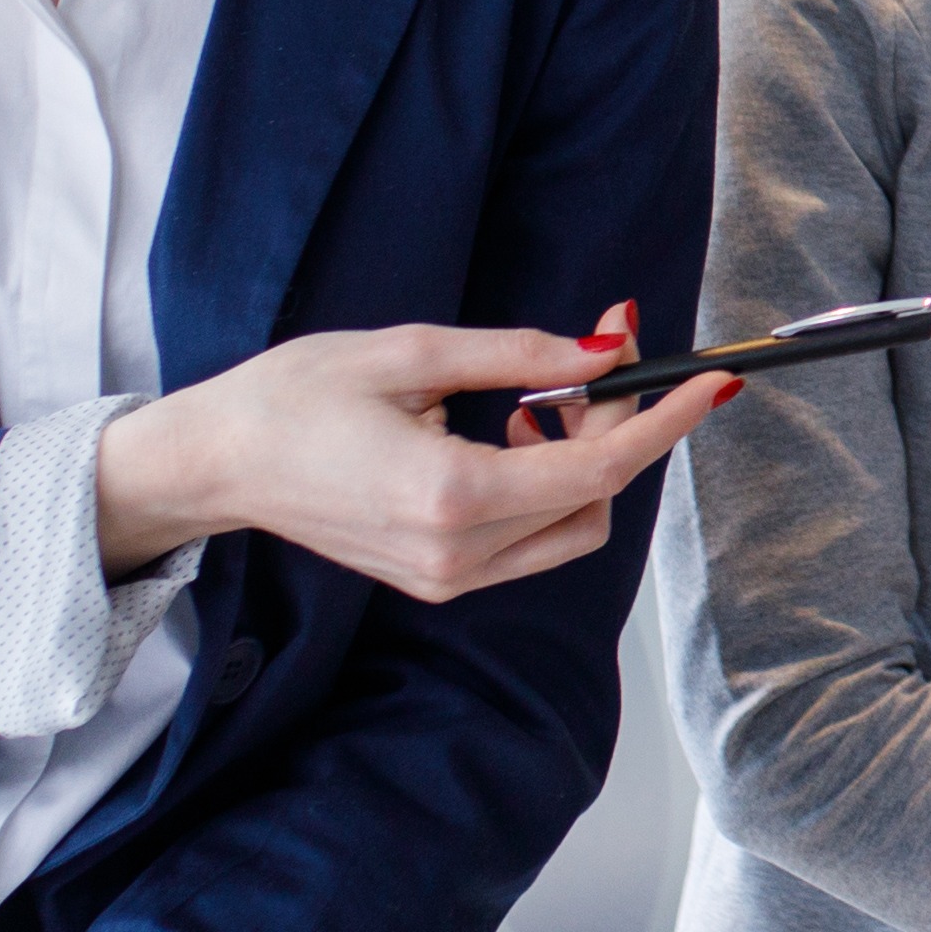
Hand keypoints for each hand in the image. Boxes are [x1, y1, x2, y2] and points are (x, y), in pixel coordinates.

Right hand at [92, 300, 737, 595]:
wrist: (217, 464)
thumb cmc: (294, 398)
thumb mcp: (409, 352)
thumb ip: (518, 355)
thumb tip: (604, 349)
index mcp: (450, 498)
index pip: (597, 470)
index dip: (665, 423)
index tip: (713, 382)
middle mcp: (456, 556)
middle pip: (594, 500)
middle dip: (617, 430)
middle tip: (593, 358)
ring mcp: (446, 579)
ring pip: (571, 531)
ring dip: (583, 464)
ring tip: (540, 400)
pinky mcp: (437, 582)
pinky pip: (530, 543)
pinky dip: (547, 490)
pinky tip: (511, 435)